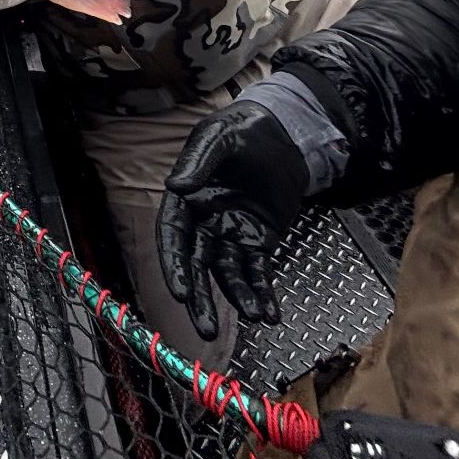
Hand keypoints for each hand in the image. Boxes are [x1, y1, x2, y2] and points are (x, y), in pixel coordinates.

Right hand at [157, 101, 306, 338]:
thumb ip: (199, 160)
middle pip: (198, 267)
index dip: (175, 266)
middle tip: (206, 329)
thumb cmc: (243, 129)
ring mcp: (232, 234)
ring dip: (239, 299)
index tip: (181, 292)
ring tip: (255, 316)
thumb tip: (177, 186)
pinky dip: (263, 292)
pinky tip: (270, 312)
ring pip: (229, 275)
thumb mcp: (219, 137)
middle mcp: (205, 222)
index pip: (175, 238)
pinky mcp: (258, 241)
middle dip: (202, 300)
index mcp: (187, 200)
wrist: (284, 132)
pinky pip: (258, 272)